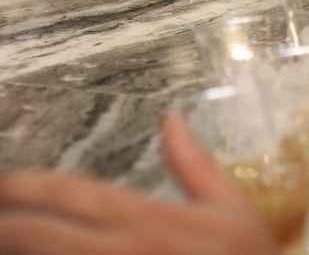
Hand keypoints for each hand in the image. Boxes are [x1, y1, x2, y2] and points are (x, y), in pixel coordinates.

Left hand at [0, 114, 278, 254]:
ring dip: (15, 245)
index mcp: (151, 219)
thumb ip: (194, 165)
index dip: (26, 185)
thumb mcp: (232, 210)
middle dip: (4, 219)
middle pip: (39, 231)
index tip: (3, 181)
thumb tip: (172, 120)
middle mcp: (124, 250)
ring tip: (3, 234)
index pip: (72, 193)